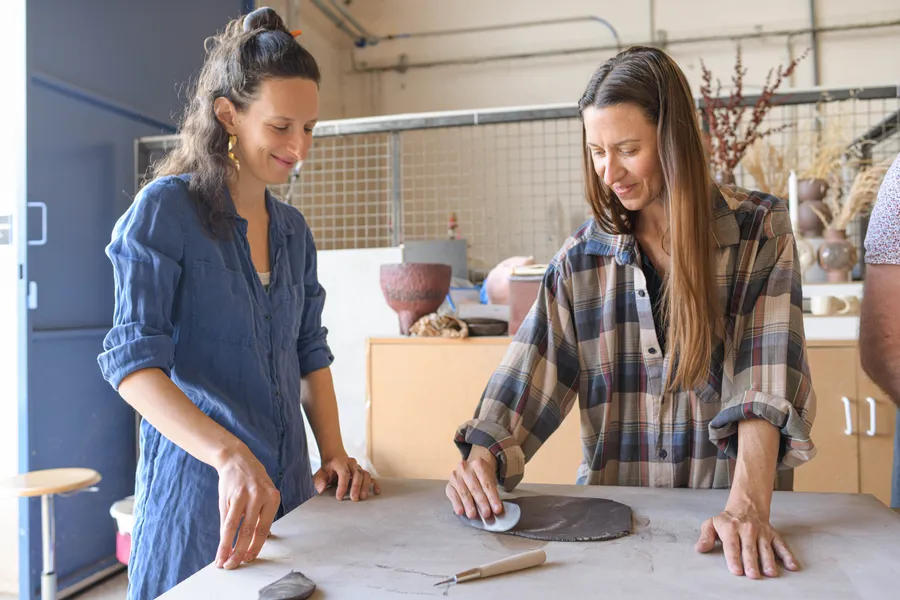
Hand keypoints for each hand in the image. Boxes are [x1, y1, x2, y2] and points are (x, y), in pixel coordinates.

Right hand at [214, 443, 280, 568]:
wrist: (236, 458)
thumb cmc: (252, 481)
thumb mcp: (264, 494)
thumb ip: (262, 516)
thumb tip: (261, 540)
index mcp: (273, 498)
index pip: (264, 529)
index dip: (256, 547)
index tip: (249, 560)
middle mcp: (260, 496)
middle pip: (250, 531)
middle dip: (241, 552)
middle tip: (234, 566)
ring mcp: (244, 495)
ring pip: (235, 528)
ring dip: (228, 548)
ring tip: (223, 562)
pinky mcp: (230, 495)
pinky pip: (226, 520)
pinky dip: (222, 537)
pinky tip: (220, 547)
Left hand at [313, 454, 380, 500]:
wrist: (335, 458)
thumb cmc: (327, 469)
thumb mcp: (320, 473)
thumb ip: (319, 481)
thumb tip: (321, 489)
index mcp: (340, 462)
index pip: (344, 473)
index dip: (342, 486)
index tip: (339, 497)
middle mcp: (351, 463)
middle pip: (357, 474)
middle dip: (356, 487)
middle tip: (354, 499)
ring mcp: (358, 468)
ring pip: (366, 475)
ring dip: (365, 486)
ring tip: (363, 497)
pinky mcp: (363, 473)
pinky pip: (371, 478)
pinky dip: (374, 484)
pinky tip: (376, 492)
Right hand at [445, 445, 503, 519]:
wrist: (470, 467)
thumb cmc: (482, 476)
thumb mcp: (490, 478)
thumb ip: (492, 491)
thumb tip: (495, 509)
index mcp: (478, 464)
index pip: (487, 483)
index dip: (493, 497)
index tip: (497, 509)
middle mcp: (465, 468)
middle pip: (475, 488)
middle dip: (481, 502)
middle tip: (486, 514)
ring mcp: (455, 475)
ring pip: (464, 492)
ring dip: (469, 505)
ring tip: (473, 515)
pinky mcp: (449, 484)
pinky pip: (453, 495)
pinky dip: (456, 504)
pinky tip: (460, 512)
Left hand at [695, 501, 798, 577]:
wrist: (746, 505)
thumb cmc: (727, 520)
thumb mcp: (712, 524)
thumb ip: (706, 537)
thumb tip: (700, 549)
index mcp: (730, 528)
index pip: (732, 545)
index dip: (733, 558)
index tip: (736, 571)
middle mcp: (747, 529)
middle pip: (749, 548)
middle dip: (751, 562)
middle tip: (753, 575)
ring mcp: (762, 532)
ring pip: (765, 548)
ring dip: (768, 561)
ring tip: (770, 573)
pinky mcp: (773, 534)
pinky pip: (781, 545)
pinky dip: (787, 555)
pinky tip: (792, 566)